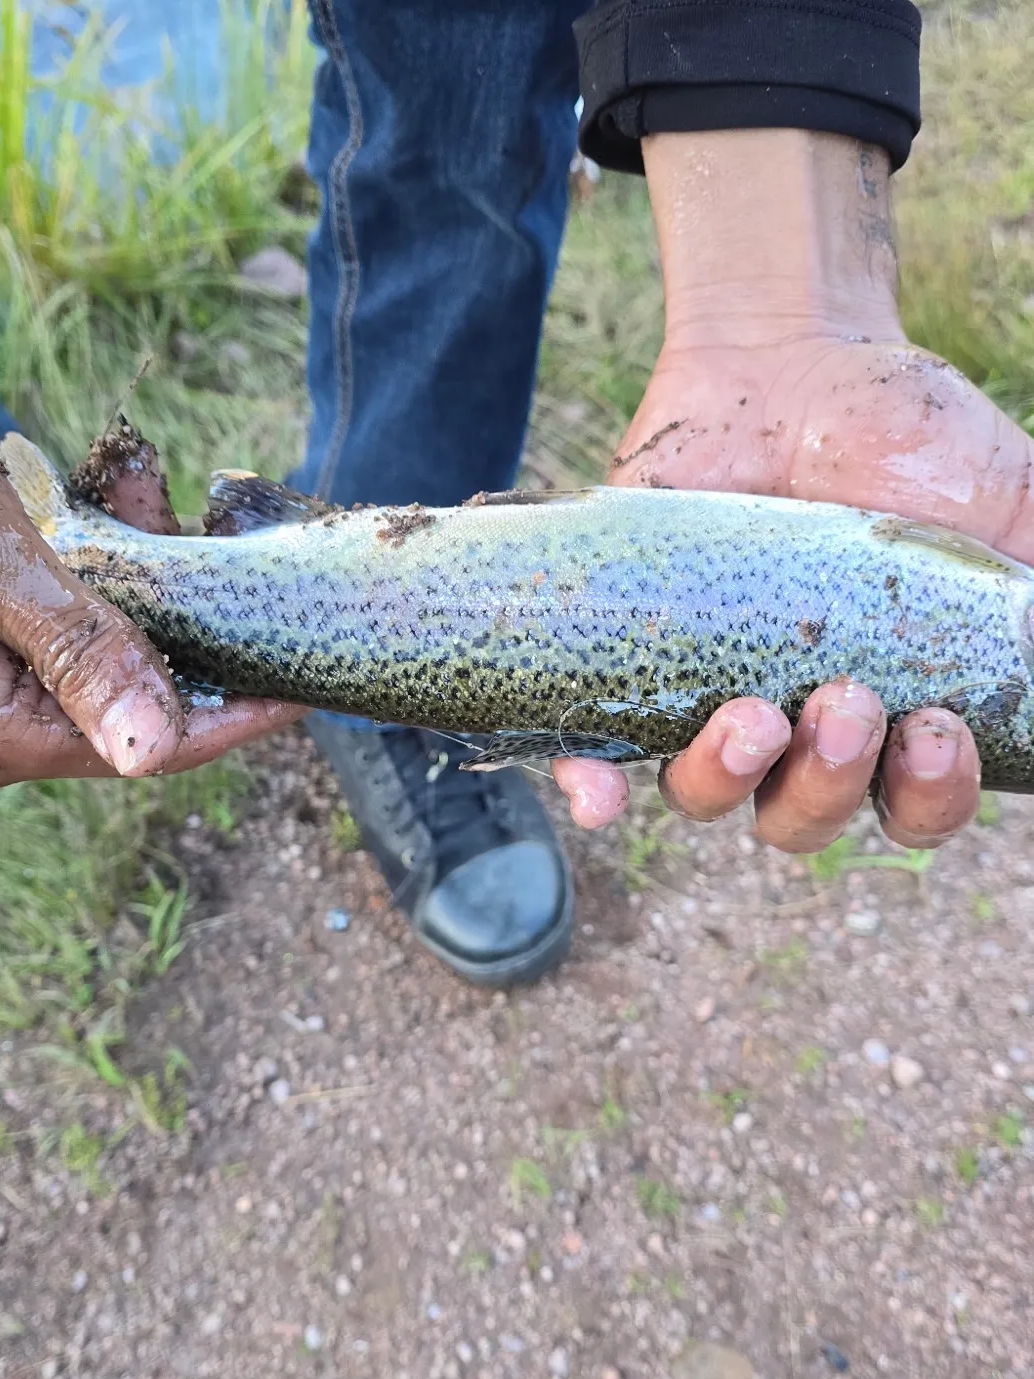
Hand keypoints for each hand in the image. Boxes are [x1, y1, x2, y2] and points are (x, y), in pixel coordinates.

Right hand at [0, 177, 301, 784]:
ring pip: (100, 650)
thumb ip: (75, 648)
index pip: (157, 743)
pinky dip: (85, 564)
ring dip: (134, 573)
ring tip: (141, 480)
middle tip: (200, 512)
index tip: (309, 661)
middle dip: (183, 611)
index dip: (240, 705)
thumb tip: (158, 748)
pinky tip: (89, 494)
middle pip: (136, 697)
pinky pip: (54, 623)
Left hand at [550, 131, 1033, 851]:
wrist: (793, 360)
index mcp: (890, 710)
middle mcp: (797, 721)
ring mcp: (704, 692)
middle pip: (802, 816)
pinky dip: (589, 786)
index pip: (908, 807)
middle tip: (845, 700)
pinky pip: (591, 752)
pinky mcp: (626, 658)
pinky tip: (593, 795)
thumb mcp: (1006, 506)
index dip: (925, 800)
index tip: (935, 732)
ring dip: (728, 777)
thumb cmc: (910, 441)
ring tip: (753, 715)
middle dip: (828, 782)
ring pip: (704, 792)